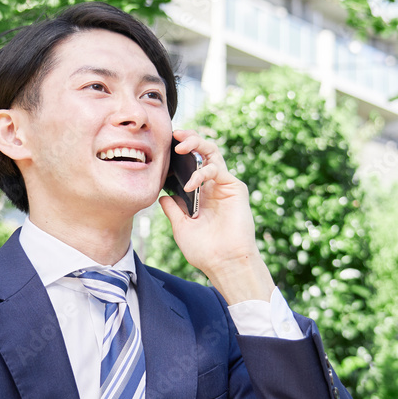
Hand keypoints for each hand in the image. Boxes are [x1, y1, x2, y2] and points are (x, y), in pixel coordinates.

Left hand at [159, 129, 276, 304]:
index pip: (189, 165)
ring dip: (196, 144)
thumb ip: (173, 209)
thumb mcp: (181, 227)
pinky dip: (202, 173)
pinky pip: (217, 169)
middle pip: (201, 152)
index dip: (178, 154)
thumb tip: (162, 196)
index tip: (162, 147)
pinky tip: (191, 186)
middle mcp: (212, 186)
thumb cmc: (204, 250)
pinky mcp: (234, 188)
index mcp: (199, 194)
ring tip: (180, 146)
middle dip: (189, 139)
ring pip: (212, 152)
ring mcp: (224, 185)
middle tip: (174, 135)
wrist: (223, 263)